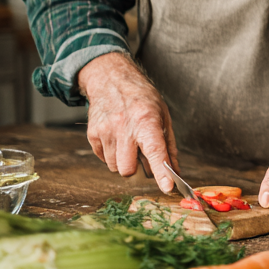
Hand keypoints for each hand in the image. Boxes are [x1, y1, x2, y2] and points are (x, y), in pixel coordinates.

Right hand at [78, 51, 178, 193]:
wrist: (112, 80)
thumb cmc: (142, 98)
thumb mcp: (163, 116)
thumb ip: (169, 146)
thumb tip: (176, 171)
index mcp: (147, 121)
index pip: (155, 151)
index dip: (162, 171)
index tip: (167, 187)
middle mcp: (124, 127)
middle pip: (127, 169)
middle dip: (135, 168)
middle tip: (140, 153)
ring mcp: (106, 131)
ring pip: (114, 167)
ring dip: (123, 160)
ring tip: (128, 141)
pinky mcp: (92, 134)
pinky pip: (103, 158)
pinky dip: (111, 154)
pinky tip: (116, 137)